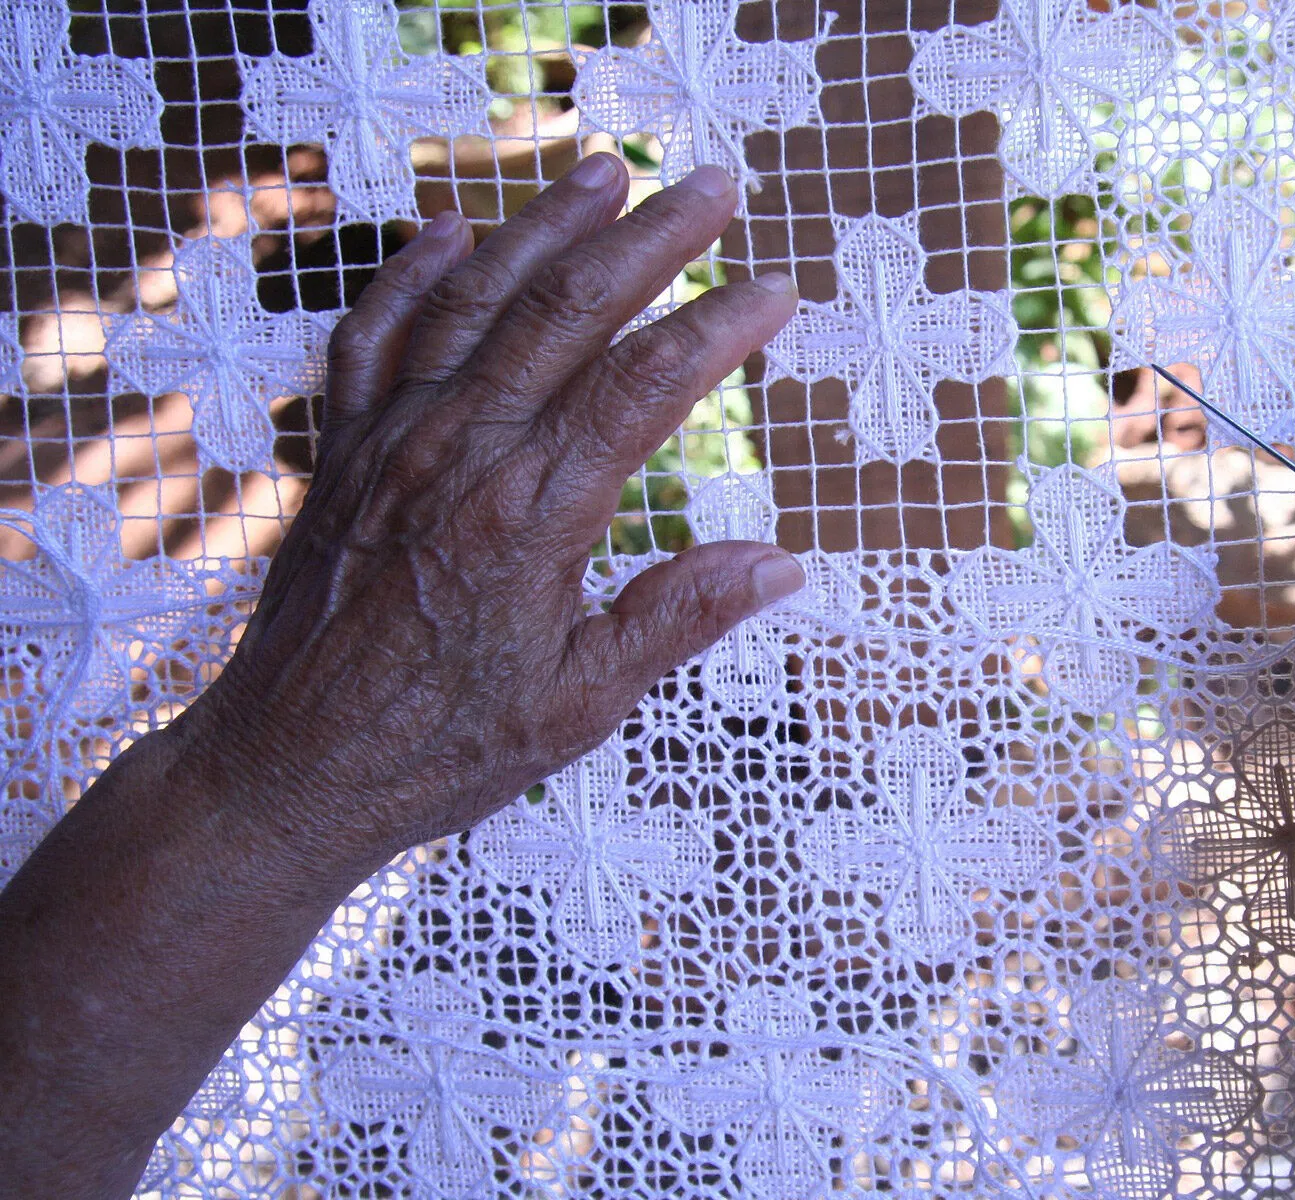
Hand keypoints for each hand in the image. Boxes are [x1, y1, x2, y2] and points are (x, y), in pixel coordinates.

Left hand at [173, 152, 801, 874]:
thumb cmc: (439, 748)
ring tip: (605, 173)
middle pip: (568, 308)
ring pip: (475, 297)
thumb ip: (677, 617)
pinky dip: (409, 272)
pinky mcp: (342, 450)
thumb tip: (778, 565)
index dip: (718, 327)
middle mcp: (459, 453)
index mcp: (532, 514)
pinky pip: (373, 333)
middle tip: (716, 186)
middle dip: (652, 236)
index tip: (775, 290)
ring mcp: (390, 440)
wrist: (288, 769)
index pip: (645, 384)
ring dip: (545, 224)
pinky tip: (450, 229)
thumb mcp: (581, 703)